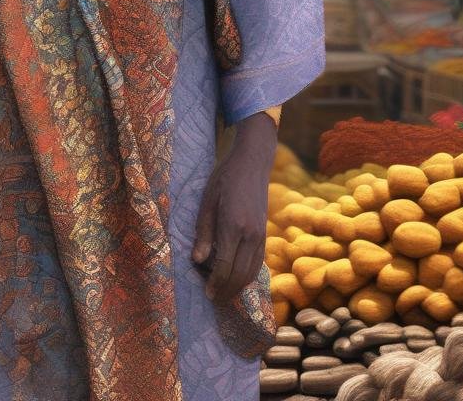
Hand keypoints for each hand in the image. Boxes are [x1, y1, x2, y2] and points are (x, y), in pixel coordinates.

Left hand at [192, 112, 275, 304]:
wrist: (252, 163)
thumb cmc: (225, 177)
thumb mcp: (207, 201)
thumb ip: (204, 232)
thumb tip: (198, 260)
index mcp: (234, 225)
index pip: (225, 265)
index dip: (215, 283)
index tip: (206, 293)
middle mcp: (251, 235)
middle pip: (240, 275)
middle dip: (226, 291)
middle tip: (213, 300)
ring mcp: (261, 236)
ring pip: (252, 272)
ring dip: (238, 287)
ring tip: (222, 293)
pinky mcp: (264, 234)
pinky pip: (258, 263)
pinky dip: (247, 276)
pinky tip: (235, 278)